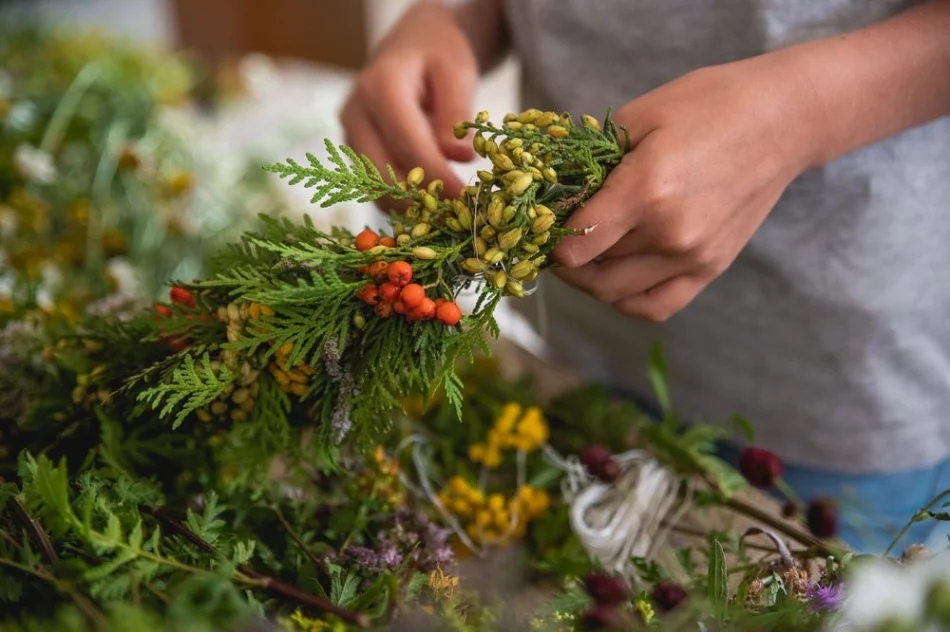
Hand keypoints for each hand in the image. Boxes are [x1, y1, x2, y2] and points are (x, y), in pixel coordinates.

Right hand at [340, 2, 478, 209]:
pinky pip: (375, 188)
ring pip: (374, 188)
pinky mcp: (355, 153)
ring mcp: (350, 135)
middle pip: (382, 173)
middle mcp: (355, 113)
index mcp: (380, 88)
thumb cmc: (438, 55)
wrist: (412, 46)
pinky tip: (432, 203)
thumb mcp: (457, 71)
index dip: (436, 177)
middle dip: (421, 199)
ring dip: (411, 206)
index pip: (407, 144)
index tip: (466, 200)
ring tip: (449, 210)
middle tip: (459, 212)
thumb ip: (456, 112)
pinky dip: (403, 202)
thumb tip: (458, 156)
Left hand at [552, 55, 820, 321]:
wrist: (783, 120)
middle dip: (565, 258)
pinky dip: (625, 300)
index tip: (545, 224)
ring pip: (616, 294)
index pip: (575, 245)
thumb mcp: (639, 116)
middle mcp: (669, 234)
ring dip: (590, 280)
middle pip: (592, 271)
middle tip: (558, 237)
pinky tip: (615, 279)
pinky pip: (655, 306)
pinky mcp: (711, 268)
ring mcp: (693, 257)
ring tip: (585, 255)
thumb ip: (591, 162)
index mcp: (646, 191)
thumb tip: (554, 196)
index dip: (550, 239)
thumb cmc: (709, 105)